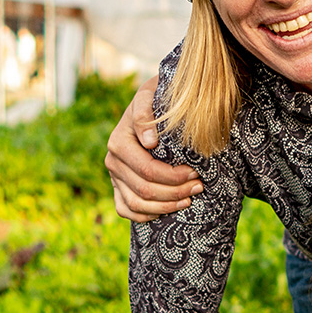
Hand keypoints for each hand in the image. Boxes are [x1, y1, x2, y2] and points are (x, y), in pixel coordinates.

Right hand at [106, 76, 201, 220]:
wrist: (150, 105)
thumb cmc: (155, 101)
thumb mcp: (150, 97)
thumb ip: (145, 114)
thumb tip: (149, 141)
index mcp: (119, 142)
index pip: (147, 170)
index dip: (173, 177)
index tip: (196, 173)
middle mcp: (112, 162)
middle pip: (144, 190)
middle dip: (175, 192)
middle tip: (199, 186)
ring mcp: (114, 176)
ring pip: (137, 204)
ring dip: (166, 207)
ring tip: (189, 199)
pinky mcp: (118, 187)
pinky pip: (126, 210)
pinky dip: (146, 215)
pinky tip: (167, 210)